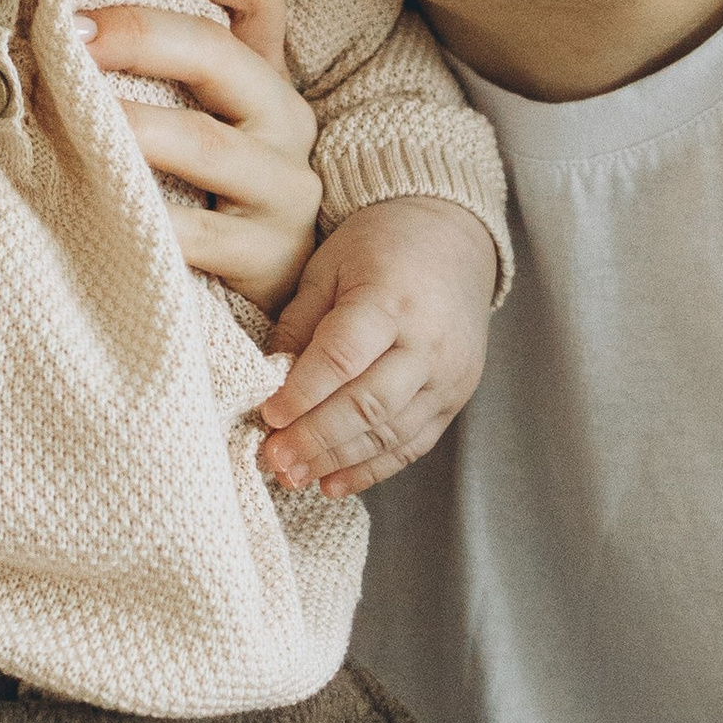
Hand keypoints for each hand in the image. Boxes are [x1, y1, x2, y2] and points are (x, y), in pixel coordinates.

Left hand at [74, 0, 320, 306]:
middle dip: (136, 36)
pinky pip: (193, 233)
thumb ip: (152, 74)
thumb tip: (50, 24)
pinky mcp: (265, 256)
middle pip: (220, 55)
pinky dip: (137, 217)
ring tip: (62, 119)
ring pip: (201, 140)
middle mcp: (285, 121)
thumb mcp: (198, 123)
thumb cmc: (208, 196)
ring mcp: (281, 190)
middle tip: (67, 34)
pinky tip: (88, 208)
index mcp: (266, 76)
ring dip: (125, 124)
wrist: (277, 300)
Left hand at [257, 194, 497, 496]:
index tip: (266, 416)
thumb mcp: (328, 267)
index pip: (342, 357)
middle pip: (368, 404)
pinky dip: (372, 469)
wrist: (451, 239)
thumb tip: (266, 378)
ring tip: (293, 477)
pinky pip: (412, 445)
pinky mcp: (456, 398)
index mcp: (390, 299)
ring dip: (338, 461)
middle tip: (272, 459)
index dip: (302, 392)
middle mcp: (426, 343)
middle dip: (316, 438)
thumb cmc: (377, 247)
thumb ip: (299, 322)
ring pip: (390, 433)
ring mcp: (448, 375)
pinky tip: (333, 483)